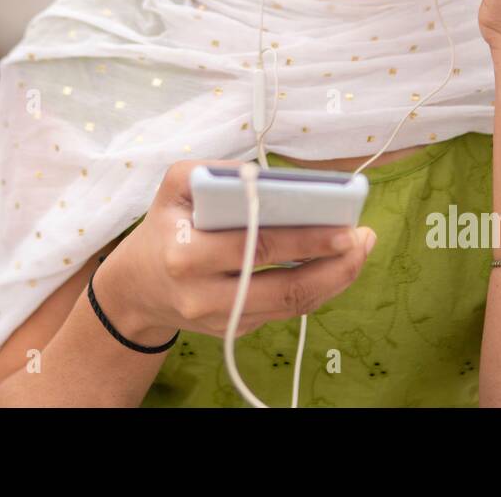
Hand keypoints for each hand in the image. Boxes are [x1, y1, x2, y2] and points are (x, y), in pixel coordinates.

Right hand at [100, 159, 375, 342]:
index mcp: (187, 253)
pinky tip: (337, 266)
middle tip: (363, 238)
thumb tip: (265, 175)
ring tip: (360, 251)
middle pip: (284, 287)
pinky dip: (316, 289)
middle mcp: (203, 295)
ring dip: (334, 280)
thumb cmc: (163, 226)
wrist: (137, 288)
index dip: (306, 238)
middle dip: (333, 264)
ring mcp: (222, 320)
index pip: (256, 246)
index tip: (344, 226)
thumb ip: (210, 170)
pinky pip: (285, 312)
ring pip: (291, 306)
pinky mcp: (235, 331)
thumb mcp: (173, 187)